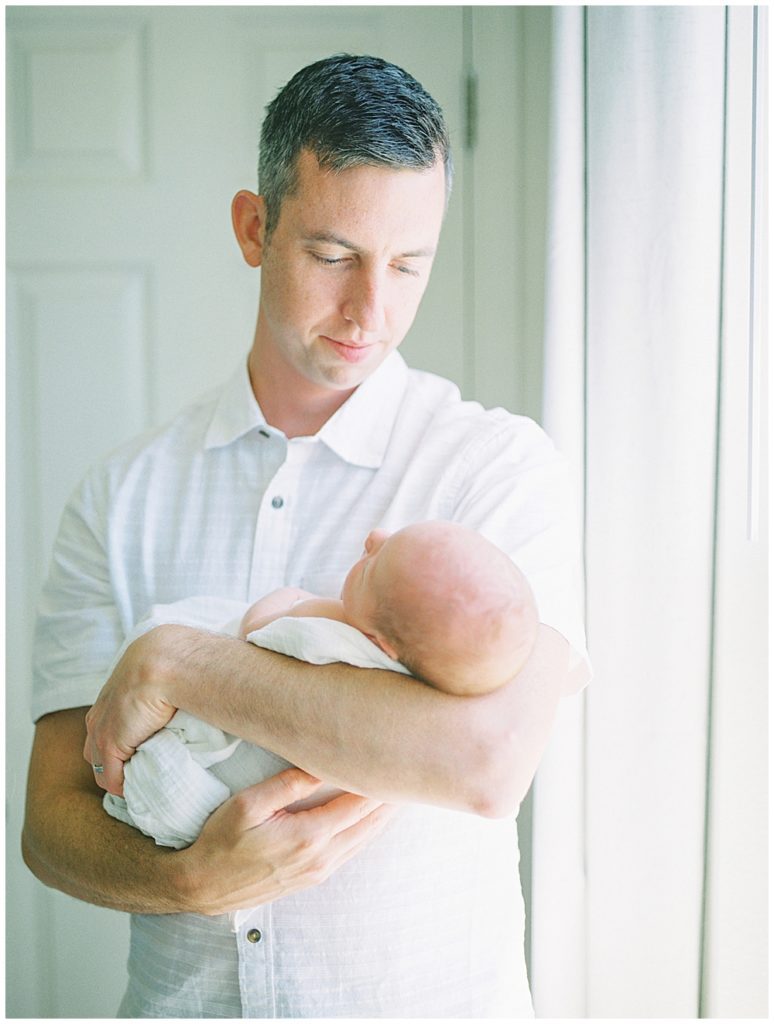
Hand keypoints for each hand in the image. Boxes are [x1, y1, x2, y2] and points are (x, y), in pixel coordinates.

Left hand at [84, 626, 180, 796]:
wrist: (167, 661)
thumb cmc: (175, 661)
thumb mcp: (164, 671)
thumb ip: (166, 684)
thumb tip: (190, 690)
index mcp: (112, 693)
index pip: (106, 725)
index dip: (122, 741)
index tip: (142, 750)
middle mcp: (100, 712)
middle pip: (95, 749)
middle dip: (114, 763)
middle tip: (140, 770)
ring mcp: (102, 730)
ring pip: (101, 767)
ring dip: (120, 777)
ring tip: (143, 782)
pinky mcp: (111, 746)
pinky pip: (112, 779)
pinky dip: (125, 788)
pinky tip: (142, 790)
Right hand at [177, 767, 396, 913]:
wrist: (201, 887)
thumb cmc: (219, 841)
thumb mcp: (248, 804)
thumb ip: (289, 784)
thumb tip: (322, 762)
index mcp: (308, 836)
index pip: (358, 804)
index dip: (380, 783)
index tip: (395, 760)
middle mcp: (320, 858)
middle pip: (369, 824)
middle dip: (391, 799)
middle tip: (409, 772)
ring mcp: (318, 871)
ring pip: (363, 840)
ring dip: (382, 817)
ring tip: (399, 792)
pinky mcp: (311, 878)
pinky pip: (350, 851)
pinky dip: (366, 832)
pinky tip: (370, 819)